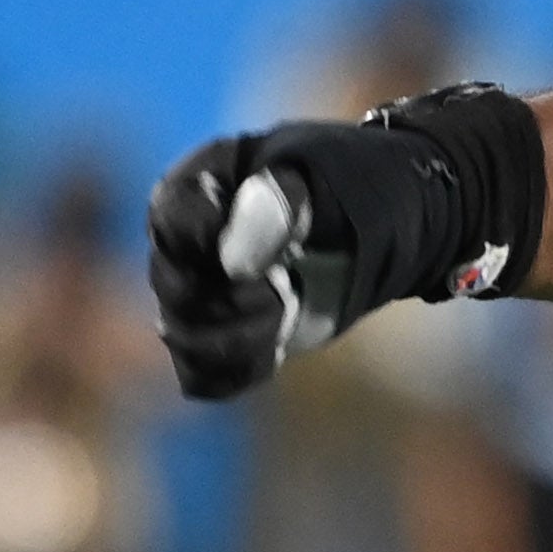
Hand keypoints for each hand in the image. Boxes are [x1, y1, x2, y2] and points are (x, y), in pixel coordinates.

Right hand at [146, 135, 333, 399]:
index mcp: (200, 185)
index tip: (256, 253)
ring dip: (238, 337)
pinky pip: (202, 375)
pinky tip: (276, 350)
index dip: (206, 244)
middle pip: (173, 288)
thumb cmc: (348, 185)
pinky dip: (238, 369)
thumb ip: (275, 206)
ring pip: (183, 337)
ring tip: (286, 310)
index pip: (171, 220)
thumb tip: (230, 263)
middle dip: (230, 299)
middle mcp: (185, 241)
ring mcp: (199, 292)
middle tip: (281, 288)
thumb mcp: (322, 177)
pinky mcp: (222, 337)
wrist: (381, 224)